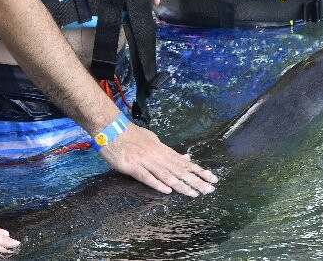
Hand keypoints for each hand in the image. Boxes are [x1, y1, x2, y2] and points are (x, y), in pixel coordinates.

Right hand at [98, 122, 217, 196]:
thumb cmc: (130, 134)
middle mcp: (156, 156)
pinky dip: (156, 183)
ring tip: (194, 193)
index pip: (184, 162)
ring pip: (166, 175)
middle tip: (210, 189)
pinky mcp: (131, 166)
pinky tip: (166, 190)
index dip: (199, 171)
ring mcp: (144, 161)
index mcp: (162, 150)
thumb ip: (168, 150)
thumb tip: (185, 158)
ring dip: (181, 185)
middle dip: (196, 180)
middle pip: (179, 170)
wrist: (110, 128)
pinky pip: (145, 176)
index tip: (213, 178)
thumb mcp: (152, 139)